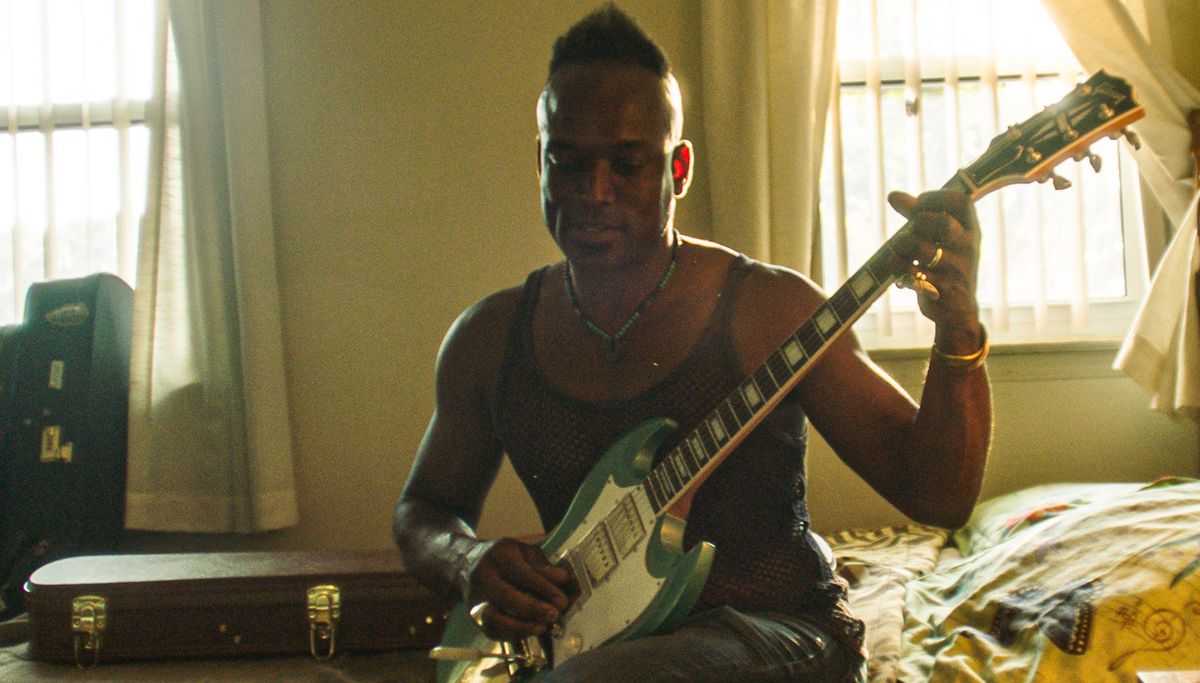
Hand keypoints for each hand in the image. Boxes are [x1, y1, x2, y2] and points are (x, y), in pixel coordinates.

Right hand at [459, 538, 575, 640]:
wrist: (468, 563)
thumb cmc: (506, 558)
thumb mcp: (525, 553)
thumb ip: (543, 566)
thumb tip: (562, 578)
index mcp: (499, 555)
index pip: (522, 573)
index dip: (544, 588)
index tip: (562, 601)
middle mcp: (482, 575)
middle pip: (506, 595)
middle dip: (533, 608)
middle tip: (553, 615)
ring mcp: (474, 597)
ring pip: (493, 618)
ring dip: (520, 626)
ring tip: (541, 628)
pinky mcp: (472, 615)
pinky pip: (491, 631)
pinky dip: (512, 635)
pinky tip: (530, 631)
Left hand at [888, 189, 983, 352]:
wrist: (957, 311)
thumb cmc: (945, 266)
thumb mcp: (939, 239)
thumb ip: (917, 214)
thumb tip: (892, 195)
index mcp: (971, 230)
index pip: (960, 201)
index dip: (934, 197)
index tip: (918, 204)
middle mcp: (969, 247)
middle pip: (941, 223)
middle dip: (917, 223)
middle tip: (912, 232)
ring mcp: (957, 269)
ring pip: (919, 246)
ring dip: (901, 245)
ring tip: (902, 252)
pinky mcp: (940, 289)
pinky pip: (907, 270)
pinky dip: (896, 266)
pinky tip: (901, 271)